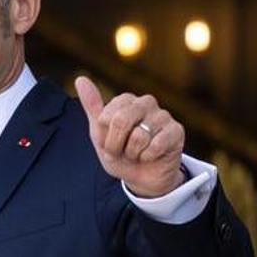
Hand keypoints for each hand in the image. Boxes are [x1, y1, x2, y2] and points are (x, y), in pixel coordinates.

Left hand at [74, 76, 184, 197]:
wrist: (140, 178)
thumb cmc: (119, 153)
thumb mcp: (99, 132)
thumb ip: (91, 106)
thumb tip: (80, 79)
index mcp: (126, 100)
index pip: (106, 116)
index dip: (105, 137)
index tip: (109, 143)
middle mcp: (146, 103)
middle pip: (121, 121)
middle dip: (116, 145)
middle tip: (121, 152)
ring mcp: (163, 115)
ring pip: (139, 136)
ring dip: (133, 153)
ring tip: (137, 153)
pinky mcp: (176, 131)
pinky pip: (156, 144)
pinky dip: (148, 156)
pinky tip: (151, 156)